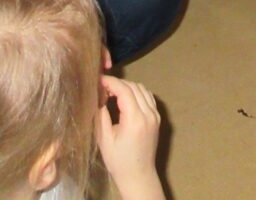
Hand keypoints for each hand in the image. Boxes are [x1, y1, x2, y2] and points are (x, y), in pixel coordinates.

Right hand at [97, 76, 165, 199]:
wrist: (138, 175)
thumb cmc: (118, 160)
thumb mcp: (104, 138)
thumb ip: (101, 114)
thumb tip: (99, 95)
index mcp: (135, 119)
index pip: (124, 90)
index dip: (110, 82)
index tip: (98, 80)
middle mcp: (148, 114)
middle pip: (133, 86)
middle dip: (117, 83)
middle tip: (103, 87)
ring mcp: (155, 115)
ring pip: (142, 89)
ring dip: (127, 86)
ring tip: (113, 92)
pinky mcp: (157, 118)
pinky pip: (148, 97)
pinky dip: (137, 92)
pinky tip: (126, 98)